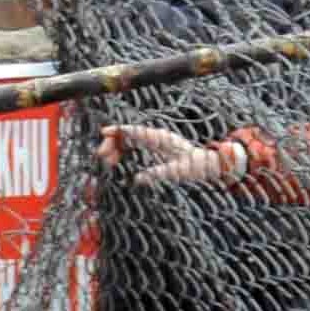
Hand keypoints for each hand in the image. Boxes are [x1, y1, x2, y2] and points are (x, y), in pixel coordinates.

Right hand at [99, 121, 225, 187]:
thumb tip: (138, 179)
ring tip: (107, 162)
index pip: (134, 131)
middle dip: (113, 143)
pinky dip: (123, 151)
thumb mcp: (176, 172)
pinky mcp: (154, 146)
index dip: (118, 131)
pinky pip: (133, 145)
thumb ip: (157, 174)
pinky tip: (116, 161)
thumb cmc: (194, 166)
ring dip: (116, 148)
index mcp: (160, 138)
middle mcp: (155, 136)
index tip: (104, 133)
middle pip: (128, 134)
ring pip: (129, 140)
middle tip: (102, 157)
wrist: (207, 163)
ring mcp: (154, 140)